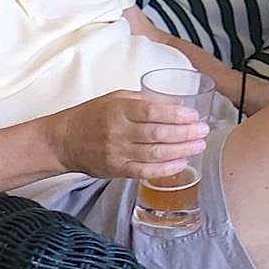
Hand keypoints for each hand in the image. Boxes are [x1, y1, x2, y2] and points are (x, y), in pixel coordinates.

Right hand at [52, 90, 207, 179]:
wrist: (64, 140)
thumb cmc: (91, 115)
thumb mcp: (116, 98)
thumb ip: (144, 100)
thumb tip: (176, 104)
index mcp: (119, 109)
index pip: (153, 111)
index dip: (176, 115)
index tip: (194, 116)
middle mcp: (118, 131)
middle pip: (158, 133)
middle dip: (185, 133)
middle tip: (203, 131)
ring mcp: (117, 152)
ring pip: (154, 153)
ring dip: (181, 150)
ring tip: (199, 146)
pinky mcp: (116, 169)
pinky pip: (144, 171)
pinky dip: (165, 169)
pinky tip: (181, 163)